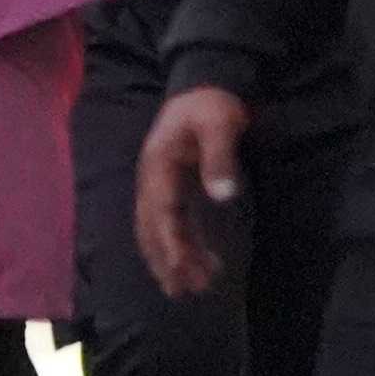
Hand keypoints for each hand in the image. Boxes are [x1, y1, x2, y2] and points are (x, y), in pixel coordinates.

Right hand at [136, 83, 248, 296]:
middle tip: (183, 292)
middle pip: (152, 226)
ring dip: (170, 257)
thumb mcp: (220, 125)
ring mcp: (159, 183)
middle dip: (166, 260)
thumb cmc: (212, 105)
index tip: (182, 269)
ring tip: (188, 288)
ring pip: (158, 228)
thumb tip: (222, 196)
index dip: (170, 242)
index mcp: (159, 165)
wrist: (203, 83)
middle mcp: (152, 178)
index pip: (162, 211)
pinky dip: (180, 244)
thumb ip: (220, 158)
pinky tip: (197, 262)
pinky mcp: (173, 186)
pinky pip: (171, 221)